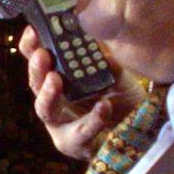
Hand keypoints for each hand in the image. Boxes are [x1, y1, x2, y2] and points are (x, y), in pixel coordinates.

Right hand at [20, 25, 138, 160]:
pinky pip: (80, 132)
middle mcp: (54, 101)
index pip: (38, 61)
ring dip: (48, 94)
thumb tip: (97, 41)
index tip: (33, 30)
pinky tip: (104, 106)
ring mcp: (60, 124)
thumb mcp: (116, 73)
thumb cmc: (122, 99)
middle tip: (42, 54)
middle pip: (35, 84)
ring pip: (45, 110)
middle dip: (36, 68)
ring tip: (56, 79)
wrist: (141, 129)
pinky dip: (92, 118)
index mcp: (59, 79)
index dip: (31, 46)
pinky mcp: (74, 144)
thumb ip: (105, 59)